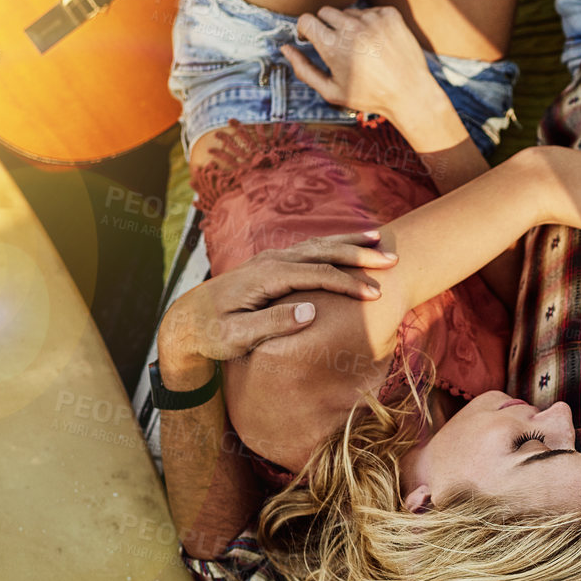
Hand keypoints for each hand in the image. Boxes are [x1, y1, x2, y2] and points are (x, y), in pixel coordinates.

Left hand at [156, 233, 397, 381]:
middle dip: (359, 256)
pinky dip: (335, 245)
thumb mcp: (238, 337)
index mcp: (265, 278)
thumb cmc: (212, 335)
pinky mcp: (272, 264)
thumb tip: (311, 311)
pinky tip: (352, 246)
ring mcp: (271, 259)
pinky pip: (310, 249)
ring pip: (318, 245)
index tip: (375, 293)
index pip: (315, 274)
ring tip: (382, 244)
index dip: (347, 282)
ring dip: (351, 245)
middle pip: (322, 252)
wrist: (188, 320)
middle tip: (392, 261)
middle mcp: (269, 261)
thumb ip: (273, 323)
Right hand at [280, 6, 465, 151]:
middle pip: (325, 12)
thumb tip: (285, 49)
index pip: (306, 20)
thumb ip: (303, 70)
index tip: (311, 38)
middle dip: (326, 26)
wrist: (410, 93)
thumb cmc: (369, 96)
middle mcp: (351, 28)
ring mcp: (372, 19)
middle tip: (338, 46)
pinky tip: (378, 44)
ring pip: (348, 12)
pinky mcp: (389, 15)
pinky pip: (370, 11)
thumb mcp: (331, 91)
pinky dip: (371, 24)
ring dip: (349, 26)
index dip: (306, 29)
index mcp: (332, 46)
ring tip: (362, 50)